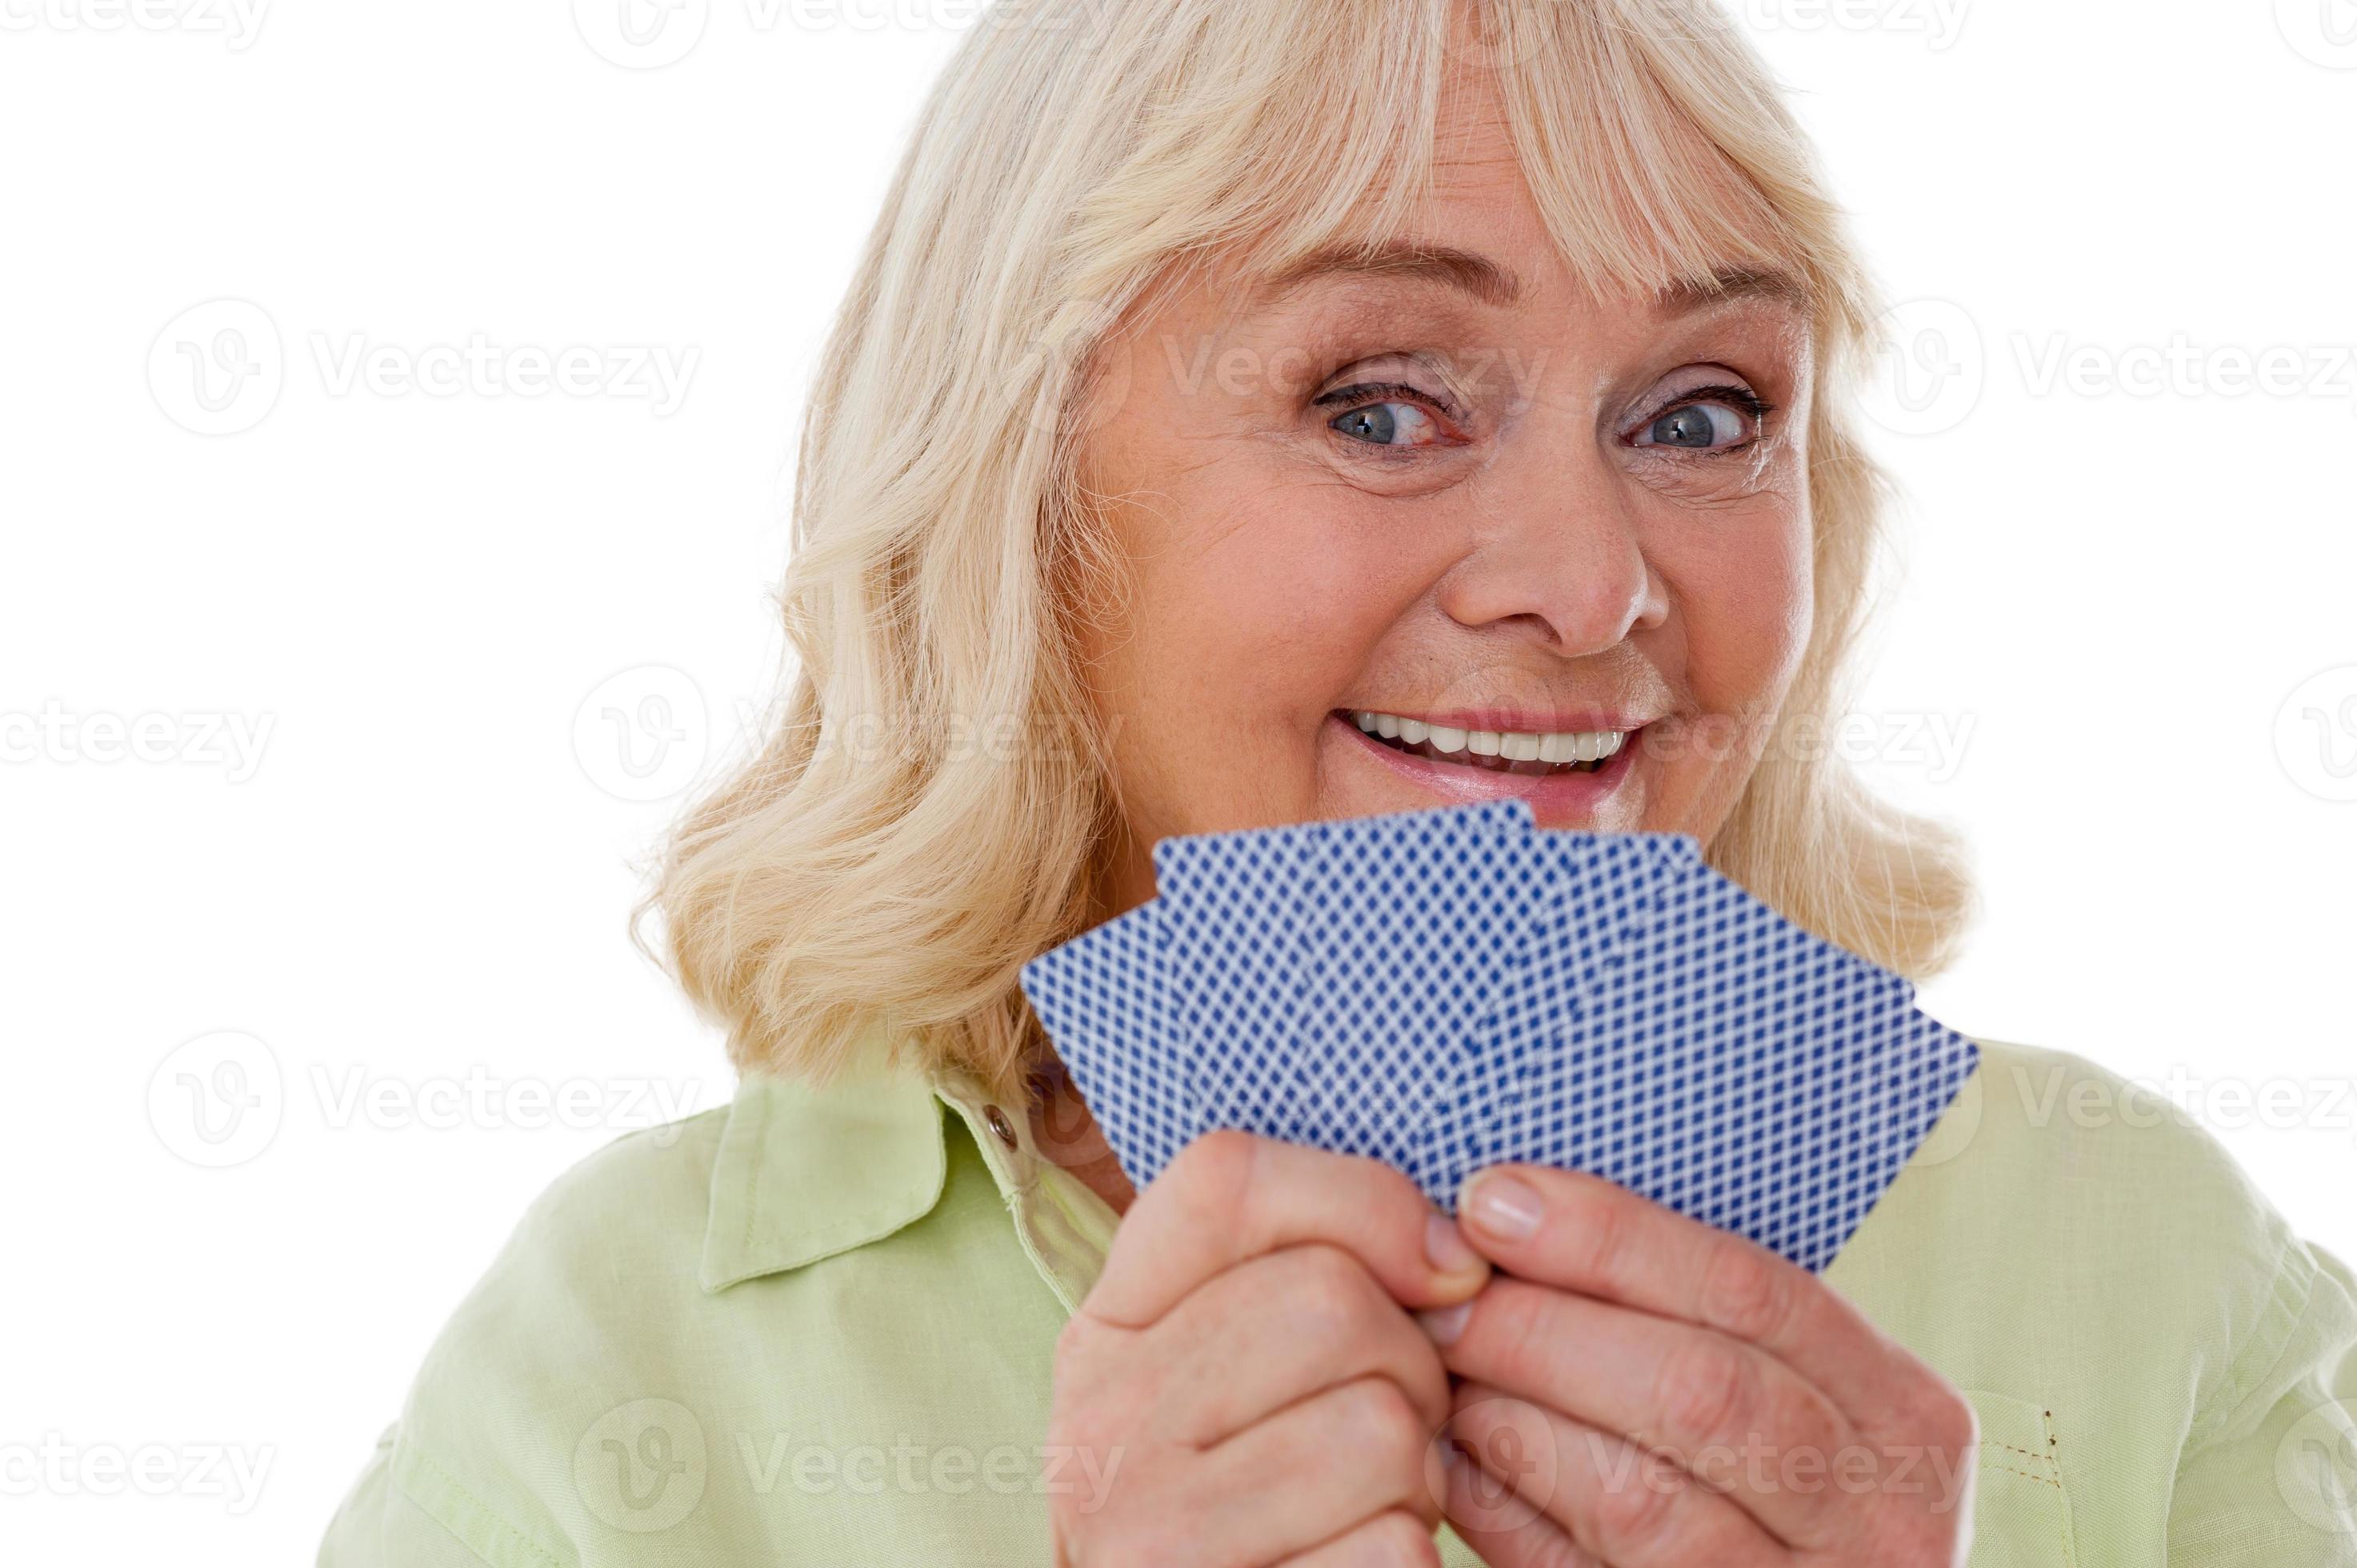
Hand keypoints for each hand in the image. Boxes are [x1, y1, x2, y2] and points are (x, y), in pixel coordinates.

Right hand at [1048, 1131, 1491, 1566]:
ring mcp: (1144, 1531)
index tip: (1432, 1269)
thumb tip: (1454, 1260)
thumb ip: (1312, 1271)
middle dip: (1412, 1365)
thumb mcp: (1244, 1366)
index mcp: (1104, 1329)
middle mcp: (1101, 1420)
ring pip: (1376, 1426)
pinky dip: (1405, 1564)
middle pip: (1329, 1300)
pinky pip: (1391, 1550)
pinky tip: (1352, 1566)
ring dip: (1417, 1475)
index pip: (1225, 1178)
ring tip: (1369, 1503)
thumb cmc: (1257, 1499)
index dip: (1363, 1200)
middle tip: (1390, 1426)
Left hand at [1422, 1166, 1977, 1565]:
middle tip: (1443, 1301)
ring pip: (1635, 1498)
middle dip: (1545, 1331)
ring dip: (1512, 1422)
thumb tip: (1514, 1209)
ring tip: (1440, 1375)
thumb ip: (1692, 1316)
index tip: (1495, 1200)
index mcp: (1905, 1416)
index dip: (1611, 1238)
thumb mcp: (1786, 1391)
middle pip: (1696, 1390)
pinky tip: (1452, 1463)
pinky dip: (1500, 1511)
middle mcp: (1881, 1518)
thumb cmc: (1761, 1481)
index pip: (1755, 1291)